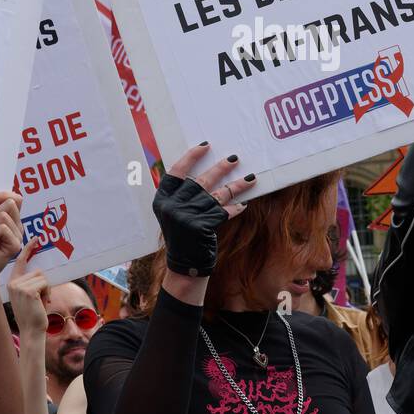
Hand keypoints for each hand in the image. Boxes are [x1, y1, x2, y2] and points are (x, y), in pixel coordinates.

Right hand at [7, 241, 48, 334]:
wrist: (32, 331)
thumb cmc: (33, 314)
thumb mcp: (29, 296)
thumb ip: (31, 284)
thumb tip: (40, 273)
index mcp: (12, 283)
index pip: (19, 262)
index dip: (27, 249)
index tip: (35, 239)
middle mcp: (13, 283)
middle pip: (37, 272)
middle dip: (44, 285)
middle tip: (41, 300)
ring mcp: (19, 286)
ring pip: (42, 277)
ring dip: (46, 290)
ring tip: (41, 302)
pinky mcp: (28, 290)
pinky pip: (45, 283)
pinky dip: (48, 293)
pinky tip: (42, 303)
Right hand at [154, 142, 256, 276]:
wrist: (185, 267)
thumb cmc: (184, 238)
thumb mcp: (175, 215)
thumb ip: (183, 196)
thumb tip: (206, 173)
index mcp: (162, 201)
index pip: (176, 172)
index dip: (190, 157)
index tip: (205, 146)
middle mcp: (172, 207)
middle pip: (200, 181)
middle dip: (220, 168)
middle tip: (234, 158)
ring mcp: (186, 216)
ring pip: (217, 195)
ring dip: (236, 186)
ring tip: (251, 179)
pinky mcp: (200, 227)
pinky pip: (223, 212)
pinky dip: (235, 208)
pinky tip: (244, 204)